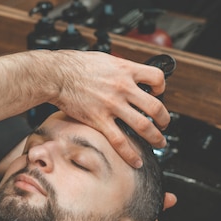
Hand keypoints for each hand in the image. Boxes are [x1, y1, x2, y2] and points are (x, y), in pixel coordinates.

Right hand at [51, 51, 170, 167]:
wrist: (56, 74)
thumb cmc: (76, 65)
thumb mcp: (105, 59)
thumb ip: (120, 68)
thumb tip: (129, 74)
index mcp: (125, 70)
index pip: (157, 78)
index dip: (161, 88)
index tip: (157, 94)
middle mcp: (122, 87)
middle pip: (156, 107)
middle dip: (164, 119)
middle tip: (164, 124)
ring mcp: (112, 105)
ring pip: (144, 126)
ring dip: (155, 137)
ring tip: (158, 142)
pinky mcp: (99, 119)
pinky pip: (120, 141)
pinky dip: (131, 153)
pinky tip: (136, 160)